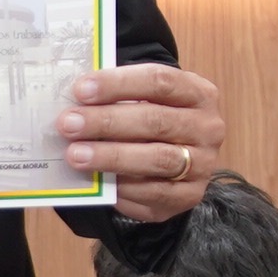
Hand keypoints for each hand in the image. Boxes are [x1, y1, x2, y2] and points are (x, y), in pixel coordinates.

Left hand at [58, 65, 230, 220]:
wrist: (180, 158)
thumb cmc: (153, 121)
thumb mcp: (146, 100)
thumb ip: (119, 98)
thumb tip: (75, 102)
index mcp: (199, 93)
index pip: (160, 81)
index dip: (119, 84)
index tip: (81, 90)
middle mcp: (208, 128)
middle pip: (156, 120)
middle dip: (107, 122)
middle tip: (68, 124)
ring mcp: (203, 164)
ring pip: (157, 159)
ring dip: (112, 156)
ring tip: (75, 155)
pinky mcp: (190, 196)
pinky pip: (154, 193)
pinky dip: (123, 188)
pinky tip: (97, 181)